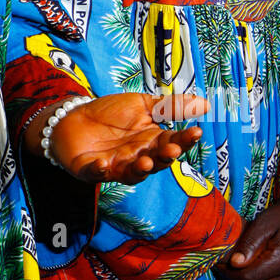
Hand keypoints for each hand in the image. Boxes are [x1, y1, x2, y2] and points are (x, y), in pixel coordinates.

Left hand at [25, 93, 206, 184]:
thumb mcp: (141, 104)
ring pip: (131, 174)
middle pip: (156, 162)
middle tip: (171, 149)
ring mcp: (116, 167)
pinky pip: (97, 174)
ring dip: (139, 170)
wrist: (73, 117)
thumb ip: (169, 106)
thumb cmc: (110, 113)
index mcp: (151, 142)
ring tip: (145, 162)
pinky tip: (104, 164)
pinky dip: (100, 171)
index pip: (173, 142)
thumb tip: (205, 104)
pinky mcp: (92, 171)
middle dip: (164, 157)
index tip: (196, 132)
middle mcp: (137, 158)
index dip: (184, 140)